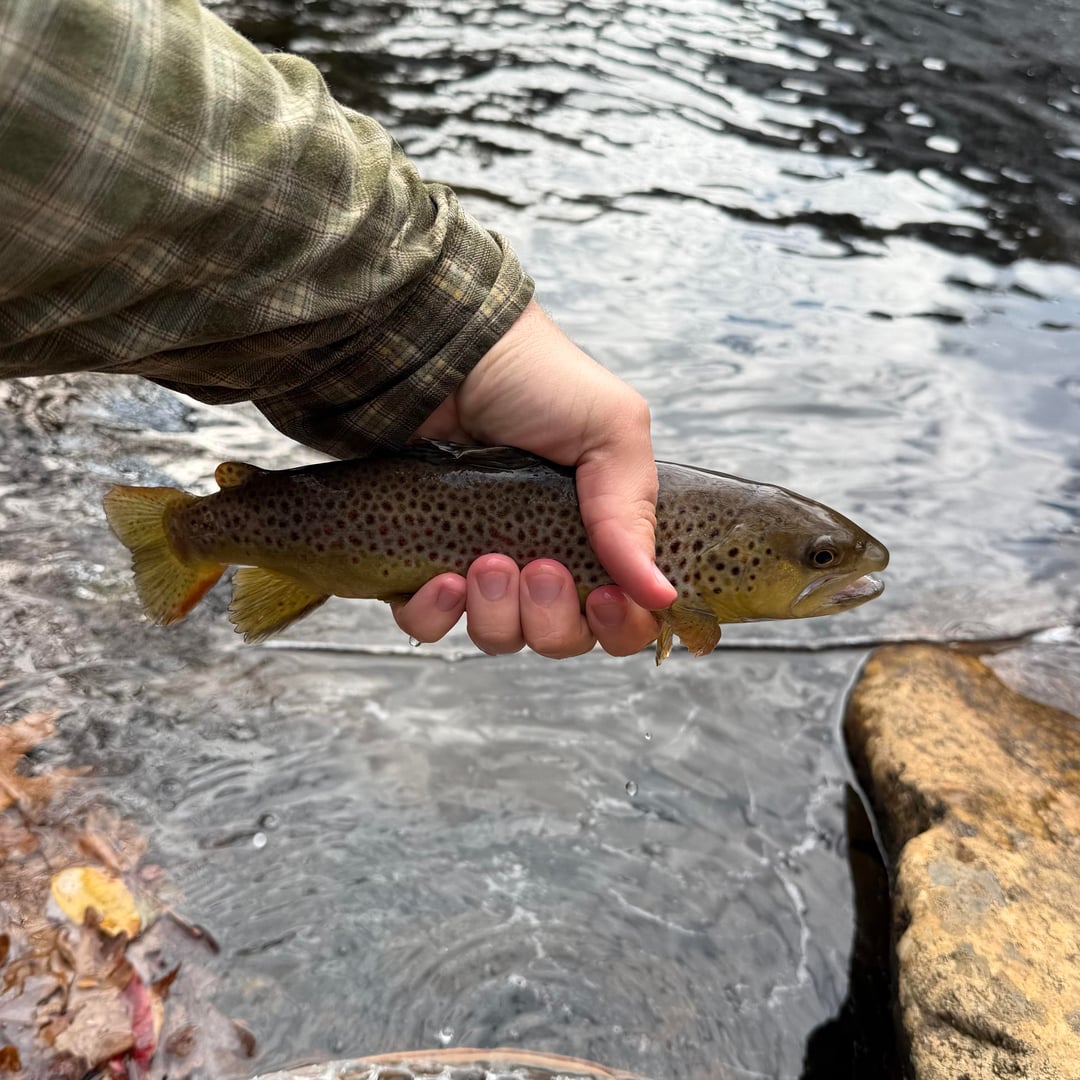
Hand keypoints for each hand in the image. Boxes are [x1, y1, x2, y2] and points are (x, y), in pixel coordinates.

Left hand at [391, 300, 675, 657]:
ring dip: (498, 613)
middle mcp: (545, 556)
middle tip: (540, 567)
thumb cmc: (533, 379)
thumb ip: (634, 513)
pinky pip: (429, 624)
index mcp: (600, 533)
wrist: (440, 350)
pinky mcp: (422, 564)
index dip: (622, 626)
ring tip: (487, 558)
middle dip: (554, 616)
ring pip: (500, 636)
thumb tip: (663, 594)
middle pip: (563, 638)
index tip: (607, 599)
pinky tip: (442, 578)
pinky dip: (436, 614)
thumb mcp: (609, 430)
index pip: (624, 616)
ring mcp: (482, 565)